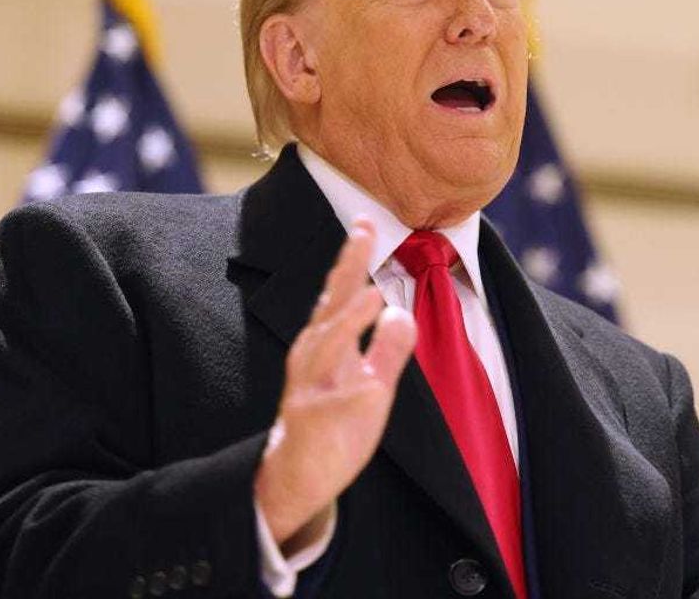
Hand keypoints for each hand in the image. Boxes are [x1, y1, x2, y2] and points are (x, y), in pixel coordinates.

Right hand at [254, 219, 416, 545]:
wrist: (297, 478)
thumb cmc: (333, 424)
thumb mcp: (368, 382)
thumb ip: (386, 350)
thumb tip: (402, 313)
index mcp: (326, 344)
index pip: (340, 293)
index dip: (353, 257)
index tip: (365, 221)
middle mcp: (312, 359)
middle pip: (330, 306)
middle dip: (345, 269)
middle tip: (363, 233)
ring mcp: (308, 390)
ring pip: (325, 350)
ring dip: (347, 322)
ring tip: (371, 296)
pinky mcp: (311, 424)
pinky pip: (333, 408)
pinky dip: (352, 395)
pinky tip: (372, 389)